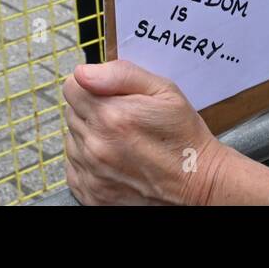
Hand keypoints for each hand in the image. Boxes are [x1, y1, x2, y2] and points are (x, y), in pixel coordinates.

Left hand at [62, 60, 227, 205]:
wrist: (197, 180)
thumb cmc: (182, 134)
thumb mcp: (164, 90)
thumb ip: (121, 74)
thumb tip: (83, 72)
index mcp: (111, 115)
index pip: (71, 87)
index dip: (90, 85)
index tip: (107, 93)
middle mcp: (96, 146)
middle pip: (72, 113)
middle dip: (92, 109)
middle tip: (122, 117)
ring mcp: (92, 174)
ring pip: (72, 140)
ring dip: (90, 136)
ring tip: (121, 140)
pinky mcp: (91, 194)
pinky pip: (74, 169)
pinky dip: (88, 162)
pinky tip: (114, 159)